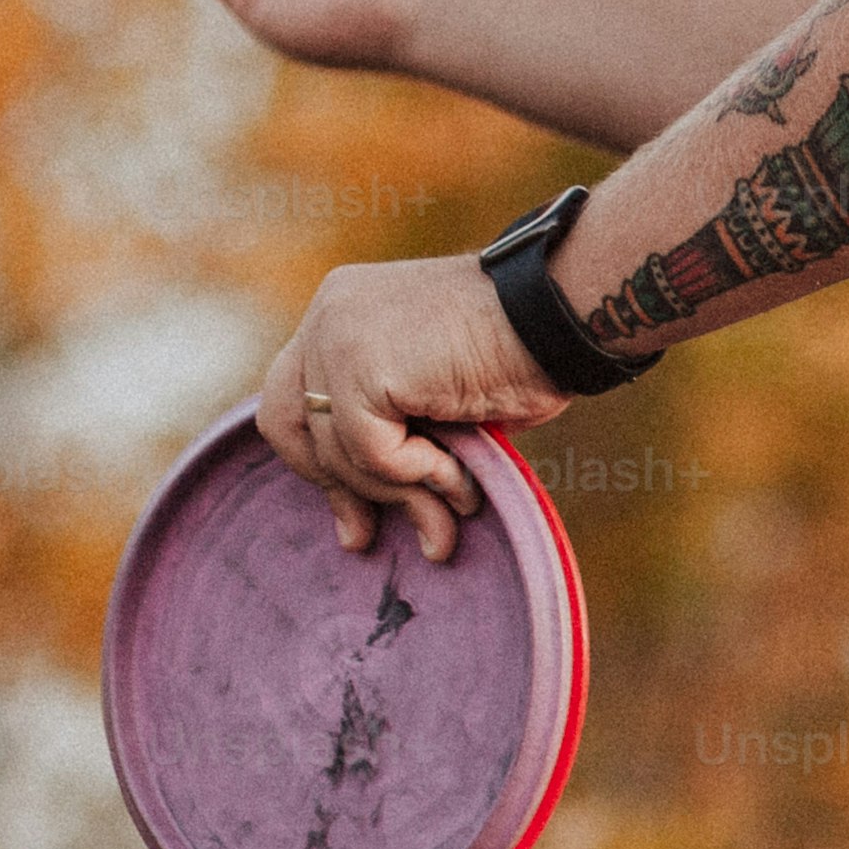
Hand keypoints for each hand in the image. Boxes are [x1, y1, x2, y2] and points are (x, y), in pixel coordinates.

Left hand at [255, 252, 574, 561]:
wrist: (560, 313)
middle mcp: (328, 313)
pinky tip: (459, 473)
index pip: (291, 398)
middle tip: (363, 540)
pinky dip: (415, 476)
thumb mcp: (431, 397)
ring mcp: (338, 335)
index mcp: (342, 309)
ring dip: (397, 494)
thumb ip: (387, 433)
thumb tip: (350, 527)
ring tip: (451, 512)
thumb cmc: (518, 354)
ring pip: (335, 451)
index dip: (317, 464)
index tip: (353, 518)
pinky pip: (368, 453)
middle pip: (288, 424)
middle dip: (334, 490)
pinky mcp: (362, 365)